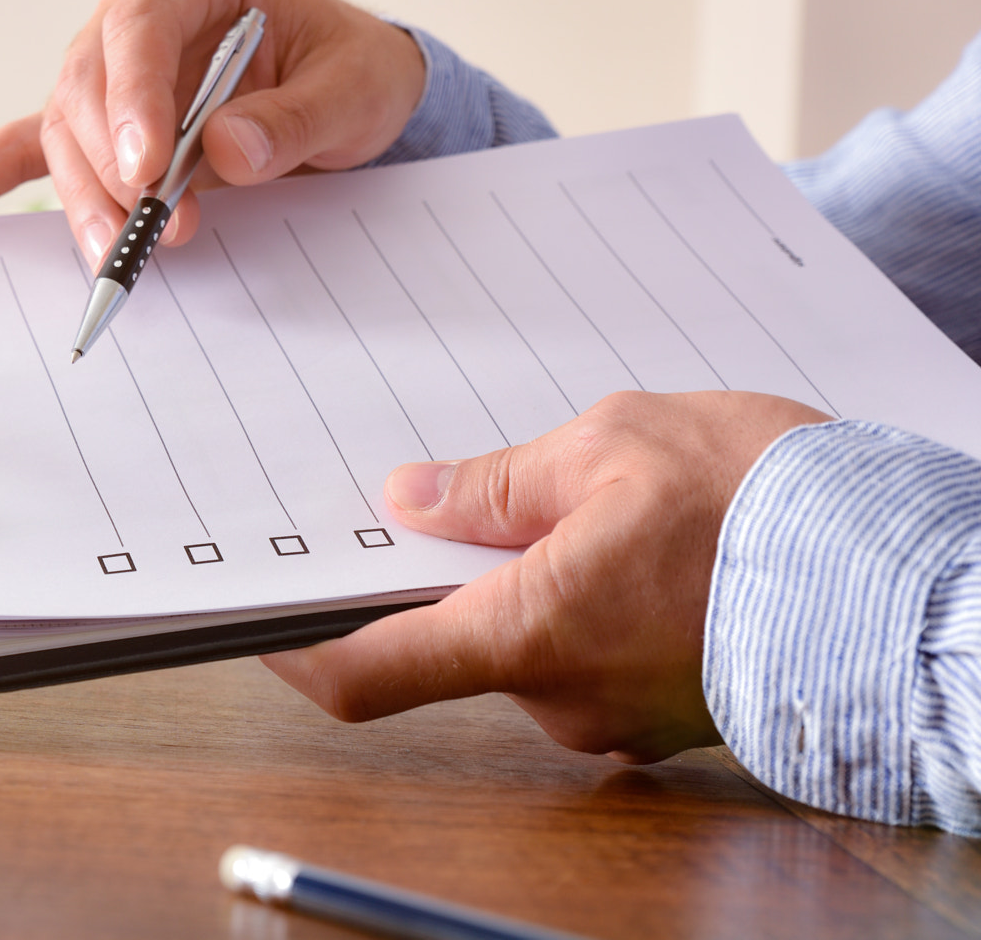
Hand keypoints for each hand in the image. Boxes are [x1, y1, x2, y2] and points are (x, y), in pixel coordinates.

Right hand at [0, 0, 426, 270]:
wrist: (345, 90)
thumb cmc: (351, 71)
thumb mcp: (357, 89)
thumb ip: (299, 118)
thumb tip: (227, 148)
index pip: (139, 21)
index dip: (133, 93)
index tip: (149, 168)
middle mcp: (139, 9)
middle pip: (89, 81)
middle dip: (109, 162)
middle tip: (149, 226)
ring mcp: (110, 67)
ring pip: (62, 125)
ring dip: (84, 194)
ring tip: (117, 251)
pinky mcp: (99, 121)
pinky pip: (26, 147)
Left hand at [262, 391, 831, 763]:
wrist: (914, 579)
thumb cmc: (768, 505)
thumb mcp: (611, 446)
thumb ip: (496, 484)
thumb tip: (414, 499)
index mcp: (527, 633)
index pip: (365, 673)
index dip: (291, 647)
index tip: (247, 612)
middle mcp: (560, 697)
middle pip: (443, 644)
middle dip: (431, 574)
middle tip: (428, 497)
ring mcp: (615, 714)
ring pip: (521, 641)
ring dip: (514, 577)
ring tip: (556, 493)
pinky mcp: (665, 708)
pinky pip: (583, 652)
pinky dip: (570, 598)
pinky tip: (611, 536)